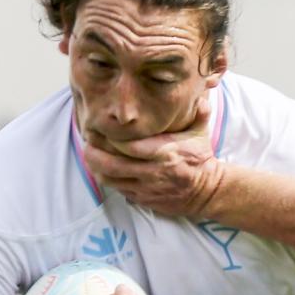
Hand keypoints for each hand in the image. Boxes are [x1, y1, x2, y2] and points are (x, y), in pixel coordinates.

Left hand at [83, 97, 224, 217]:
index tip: (100, 128)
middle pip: (113, 164)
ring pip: (111, 180)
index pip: (129, 146)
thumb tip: (200, 95)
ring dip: (96, 168)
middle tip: (87, 141)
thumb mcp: (201, 135)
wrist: (207, 192)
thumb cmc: (200, 160)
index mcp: (165, 154)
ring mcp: (147, 189)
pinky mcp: (144, 200)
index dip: (110, 138)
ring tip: (90, 155)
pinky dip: (108, 179)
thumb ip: (199, 113)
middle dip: (95, 153)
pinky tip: (102, 169)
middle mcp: (154, 173)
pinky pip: (118, 190)